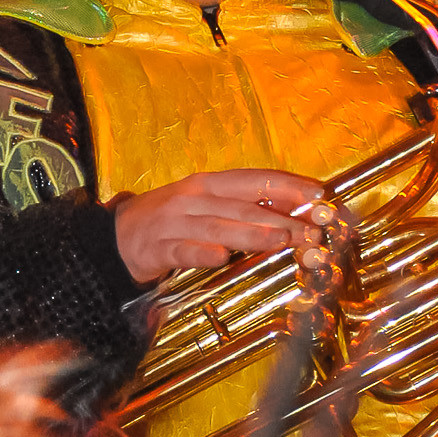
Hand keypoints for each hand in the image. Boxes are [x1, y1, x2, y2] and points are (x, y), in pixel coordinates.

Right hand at [115, 169, 336, 283]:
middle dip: (280, 218)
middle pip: (242, 205)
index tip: (318, 195)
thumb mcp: (208, 206)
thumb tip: (293, 215)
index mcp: (210, 183)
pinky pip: (183, 250)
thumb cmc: (174, 220)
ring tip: (280, 240)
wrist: (119, 236)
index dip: (287, 186)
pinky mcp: (158, 247)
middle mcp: (195, 197)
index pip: (254, 180)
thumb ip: (244, 209)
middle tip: (310, 232)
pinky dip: (202, 252)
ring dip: (252, 233)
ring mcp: (175, 221)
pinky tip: (220, 257)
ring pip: (218, 225)